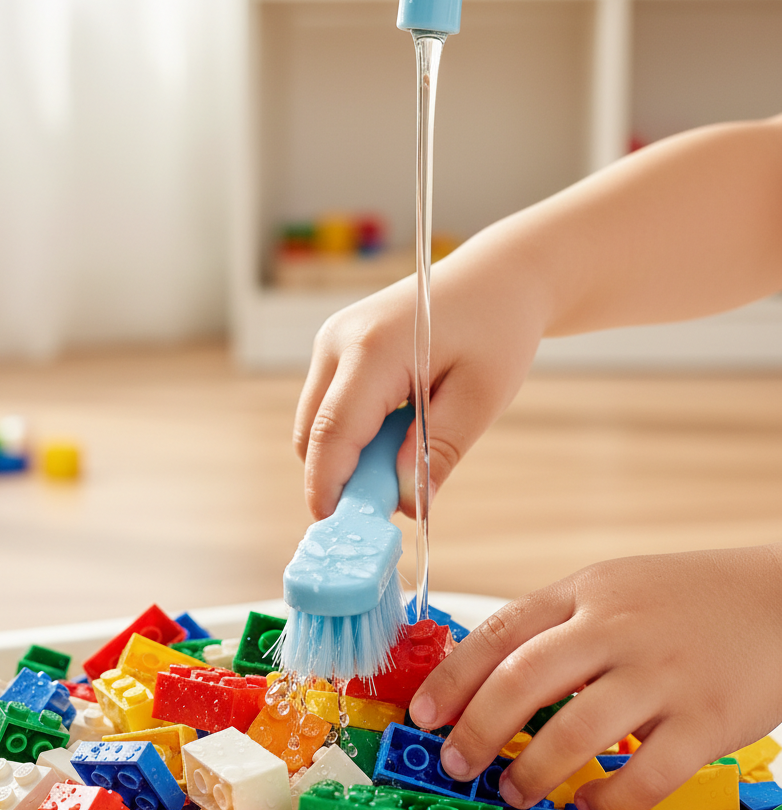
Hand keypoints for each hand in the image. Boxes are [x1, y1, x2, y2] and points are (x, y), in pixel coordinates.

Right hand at [293, 231, 550, 520]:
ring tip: (406, 456)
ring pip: (314, 425)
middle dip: (341, 478)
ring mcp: (331, 342)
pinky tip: (398, 430)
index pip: (332, 434)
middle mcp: (338, 341)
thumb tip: (408, 506)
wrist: (498, 276)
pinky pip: (327, 408)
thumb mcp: (482, 397)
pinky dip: (352, 435)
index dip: (330, 490)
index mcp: (373, 349)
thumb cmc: (497, 328)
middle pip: (312, 436)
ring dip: (348, 456)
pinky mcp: (336, 347)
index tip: (341, 533)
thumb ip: (439, 451)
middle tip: (392, 500)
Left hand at [408, 544, 781, 809]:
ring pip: (575, 733)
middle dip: (476, 730)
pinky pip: (644, 774)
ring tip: (512, 789)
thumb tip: (484, 680)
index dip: (451, 678)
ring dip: (531, 771)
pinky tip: (586, 800)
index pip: (499, 633)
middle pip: (522, 681)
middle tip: (456, 764)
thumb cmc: (681, 599)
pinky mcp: (708, 720)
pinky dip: (604, 798)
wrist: (779, 597)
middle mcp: (616, 629)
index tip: (421, 715)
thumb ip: (553, 628)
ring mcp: (662, 674)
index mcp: (583, 594)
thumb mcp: (608, 590)